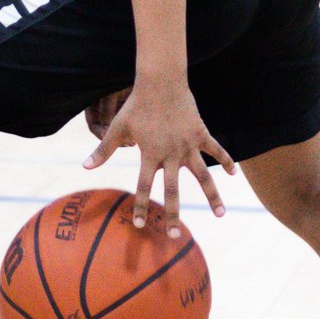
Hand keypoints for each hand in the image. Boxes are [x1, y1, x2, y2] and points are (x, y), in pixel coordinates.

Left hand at [83, 77, 235, 235]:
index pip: (143, 186)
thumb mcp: (118, 128)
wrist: (160, 82)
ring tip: (221, 215)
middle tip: (175, 236)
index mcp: (149, 154)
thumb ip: (103, 150)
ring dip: (212, 196)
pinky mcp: (200, 134)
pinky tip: (234, 175)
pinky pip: (216, 150)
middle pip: (172, 190)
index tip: (138, 225)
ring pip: (203, 176)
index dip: (139, 206)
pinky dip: (226, 161)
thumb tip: (85, 166)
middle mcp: (170, 154)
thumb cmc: (137, 105)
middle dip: (172, 214)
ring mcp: (188, 145)